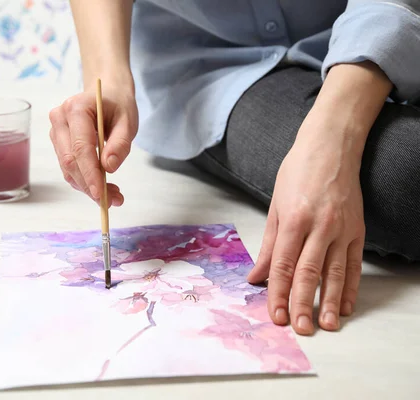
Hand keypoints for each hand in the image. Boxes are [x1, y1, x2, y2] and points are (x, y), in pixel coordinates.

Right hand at [49, 82, 137, 205]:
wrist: (106, 94)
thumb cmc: (118, 105)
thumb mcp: (128, 121)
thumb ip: (120, 144)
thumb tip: (109, 168)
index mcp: (76, 108)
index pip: (80, 148)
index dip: (90, 174)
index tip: (102, 195)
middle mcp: (59, 119)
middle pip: (70, 161)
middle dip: (90, 185)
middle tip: (114, 200)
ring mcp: (56, 131)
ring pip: (68, 168)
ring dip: (88, 186)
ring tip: (113, 196)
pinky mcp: (58, 143)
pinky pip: (69, 168)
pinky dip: (84, 181)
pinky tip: (103, 187)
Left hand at [247, 113, 365, 334]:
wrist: (331, 147)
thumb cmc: (297, 173)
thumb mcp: (274, 205)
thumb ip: (268, 245)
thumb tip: (255, 276)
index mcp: (293, 219)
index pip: (282, 265)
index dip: (277, 293)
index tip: (274, 315)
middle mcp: (319, 226)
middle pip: (308, 272)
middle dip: (302, 303)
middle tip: (300, 328)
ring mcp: (341, 229)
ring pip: (335, 272)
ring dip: (330, 301)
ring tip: (325, 324)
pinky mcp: (358, 230)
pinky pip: (354, 264)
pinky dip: (350, 286)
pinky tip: (346, 305)